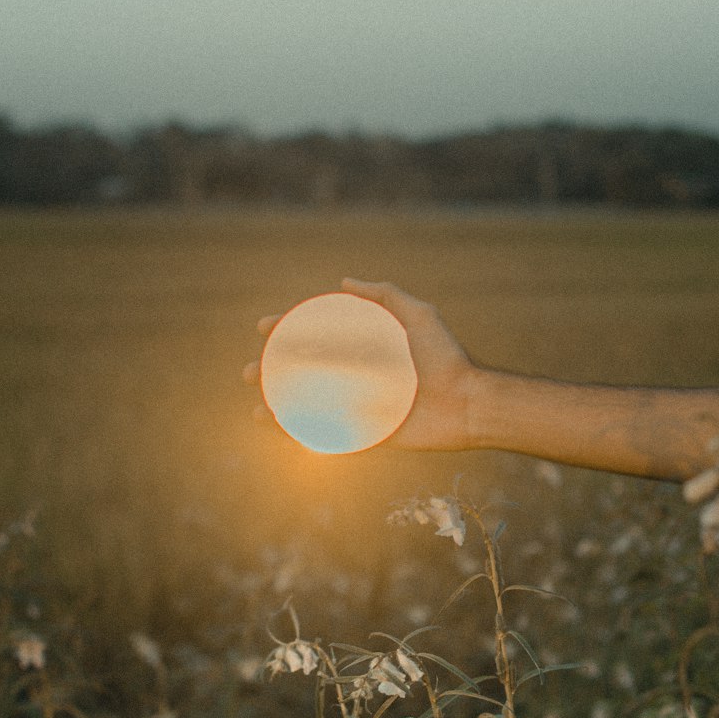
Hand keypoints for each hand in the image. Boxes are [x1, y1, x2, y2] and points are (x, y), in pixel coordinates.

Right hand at [244, 278, 482, 450]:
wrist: (467, 403)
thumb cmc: (446, 357)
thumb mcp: (418, 315)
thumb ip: (386, 295)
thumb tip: (344, 282)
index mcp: (364, 349)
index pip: (317, 337)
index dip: (287, 330)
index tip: (264, 326)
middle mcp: (357, 377)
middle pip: (304, 373)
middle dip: (271, 372)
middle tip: (251, 372)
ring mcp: (358, 406)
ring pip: (308, 406)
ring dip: (277, 406)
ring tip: (256, 404)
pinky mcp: (365, 435)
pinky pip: (326, 436)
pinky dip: (298, 435)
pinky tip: (276, 429)